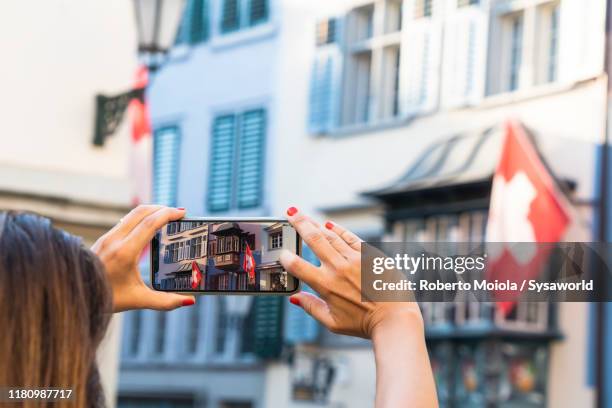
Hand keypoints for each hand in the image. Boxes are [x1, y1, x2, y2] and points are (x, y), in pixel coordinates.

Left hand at [92, 205, 195, 311]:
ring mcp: (107, 237)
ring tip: (166, 217)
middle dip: (162, 208)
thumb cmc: (106, 298)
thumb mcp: (138, 300)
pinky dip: (141, 218)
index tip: (182, 213)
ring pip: (132, 214)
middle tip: (178, 213)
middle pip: (142, 212)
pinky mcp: (104, 239)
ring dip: (151, 211)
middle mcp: (115, 240)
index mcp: (124, 252)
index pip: (150, 224)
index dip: (168, 215)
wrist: (77, 294)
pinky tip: (149, 226)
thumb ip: (165, 301)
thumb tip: (189, 301)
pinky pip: (126, 221)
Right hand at [279, 208, 422, 338]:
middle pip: (314, 240)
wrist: (394, 319)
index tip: (282, 253)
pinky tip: (330, 224)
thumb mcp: (333, 322)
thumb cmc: (364, 324)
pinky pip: (351, 237)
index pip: (298, 266)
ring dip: (316, 223)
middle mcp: (338, 268)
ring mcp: (355, 259)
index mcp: (326, 285)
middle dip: (299, 224)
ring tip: (305, 216)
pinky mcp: (370, 255)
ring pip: (331, 235)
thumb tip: (295, 298)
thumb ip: (311, 308)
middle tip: (289, 213)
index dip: (286, 258)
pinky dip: (339, 230)